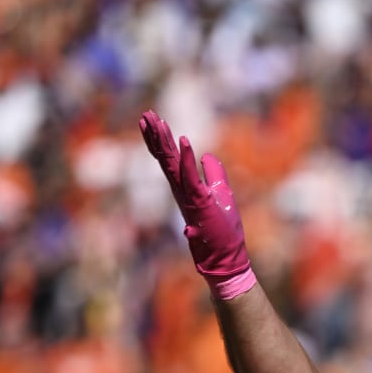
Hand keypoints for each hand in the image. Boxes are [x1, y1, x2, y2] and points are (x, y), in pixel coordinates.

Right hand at [138, 110, 257, 299]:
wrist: (225, 259)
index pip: (170, 159)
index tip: (152, 119)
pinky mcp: (199, 203)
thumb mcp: (222, 195)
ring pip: (172, 165)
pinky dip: (187, 159)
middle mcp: (182, 191)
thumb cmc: (223, 231)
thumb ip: (214, 175)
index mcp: (185, 188)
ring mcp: (188, 197)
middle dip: (155, 136)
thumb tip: (208, 156)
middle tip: (146, 114)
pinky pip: (191, 177)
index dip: (161, 140)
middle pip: (165, 158)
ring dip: (164, 143)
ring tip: (156, 121)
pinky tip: (183, 140)